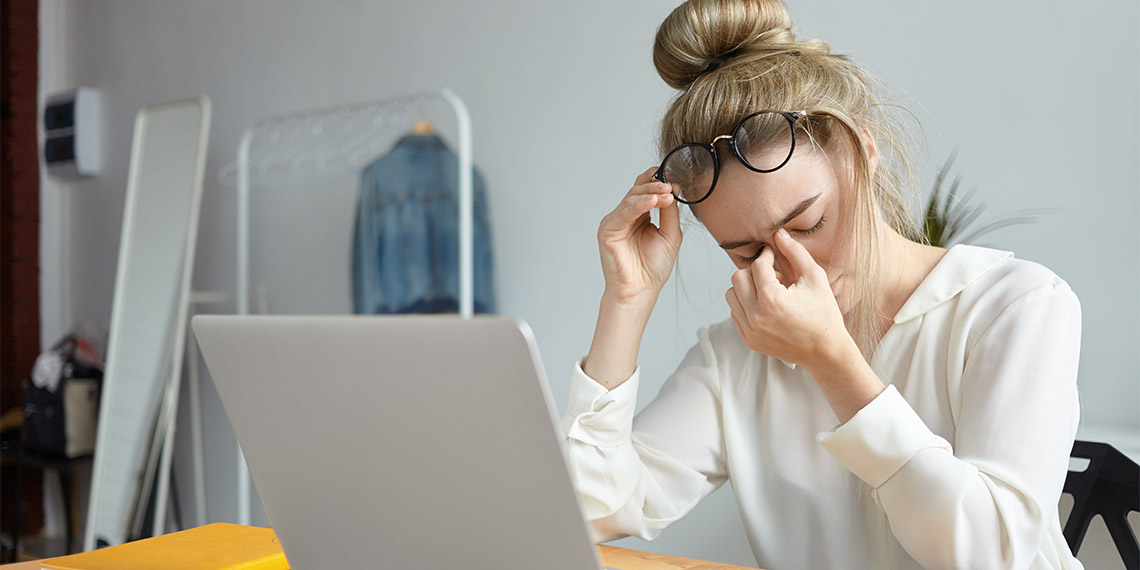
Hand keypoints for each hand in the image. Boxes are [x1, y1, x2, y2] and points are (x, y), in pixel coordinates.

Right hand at [597, 167, 682, 302]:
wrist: (641, 290)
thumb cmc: (653, 267)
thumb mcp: (670, 234)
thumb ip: (670, 212)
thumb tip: (673, 189)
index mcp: (639, 216)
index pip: (646, 191)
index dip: (659, 182)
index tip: (674, 179)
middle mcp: (625, 216)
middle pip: (638, 191)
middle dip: (656, 185)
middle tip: (670, 185)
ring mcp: (615, 221)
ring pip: (631, 198)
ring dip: (650, 193)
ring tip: (666, 192)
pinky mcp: (608, 230)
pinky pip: (624, 212)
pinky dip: (638, 205)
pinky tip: (652, 200)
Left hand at [725, 229, 853, 368]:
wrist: (825, 352)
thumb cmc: (824, 314)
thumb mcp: (815, 278)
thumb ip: (795, 253)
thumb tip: (778, 233)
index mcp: (772, 301)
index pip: (757, 266)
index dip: (766, 255)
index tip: (773, 253)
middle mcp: (755, 317)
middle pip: (738, 278)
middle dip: (754, 271)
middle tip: (774, 276)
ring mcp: (749, 330)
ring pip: (732, 295)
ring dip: (747, 288)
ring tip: (771, 292)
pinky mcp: (748, 339)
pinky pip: (735, 312)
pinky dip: (747, 304)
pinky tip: (768, 306)